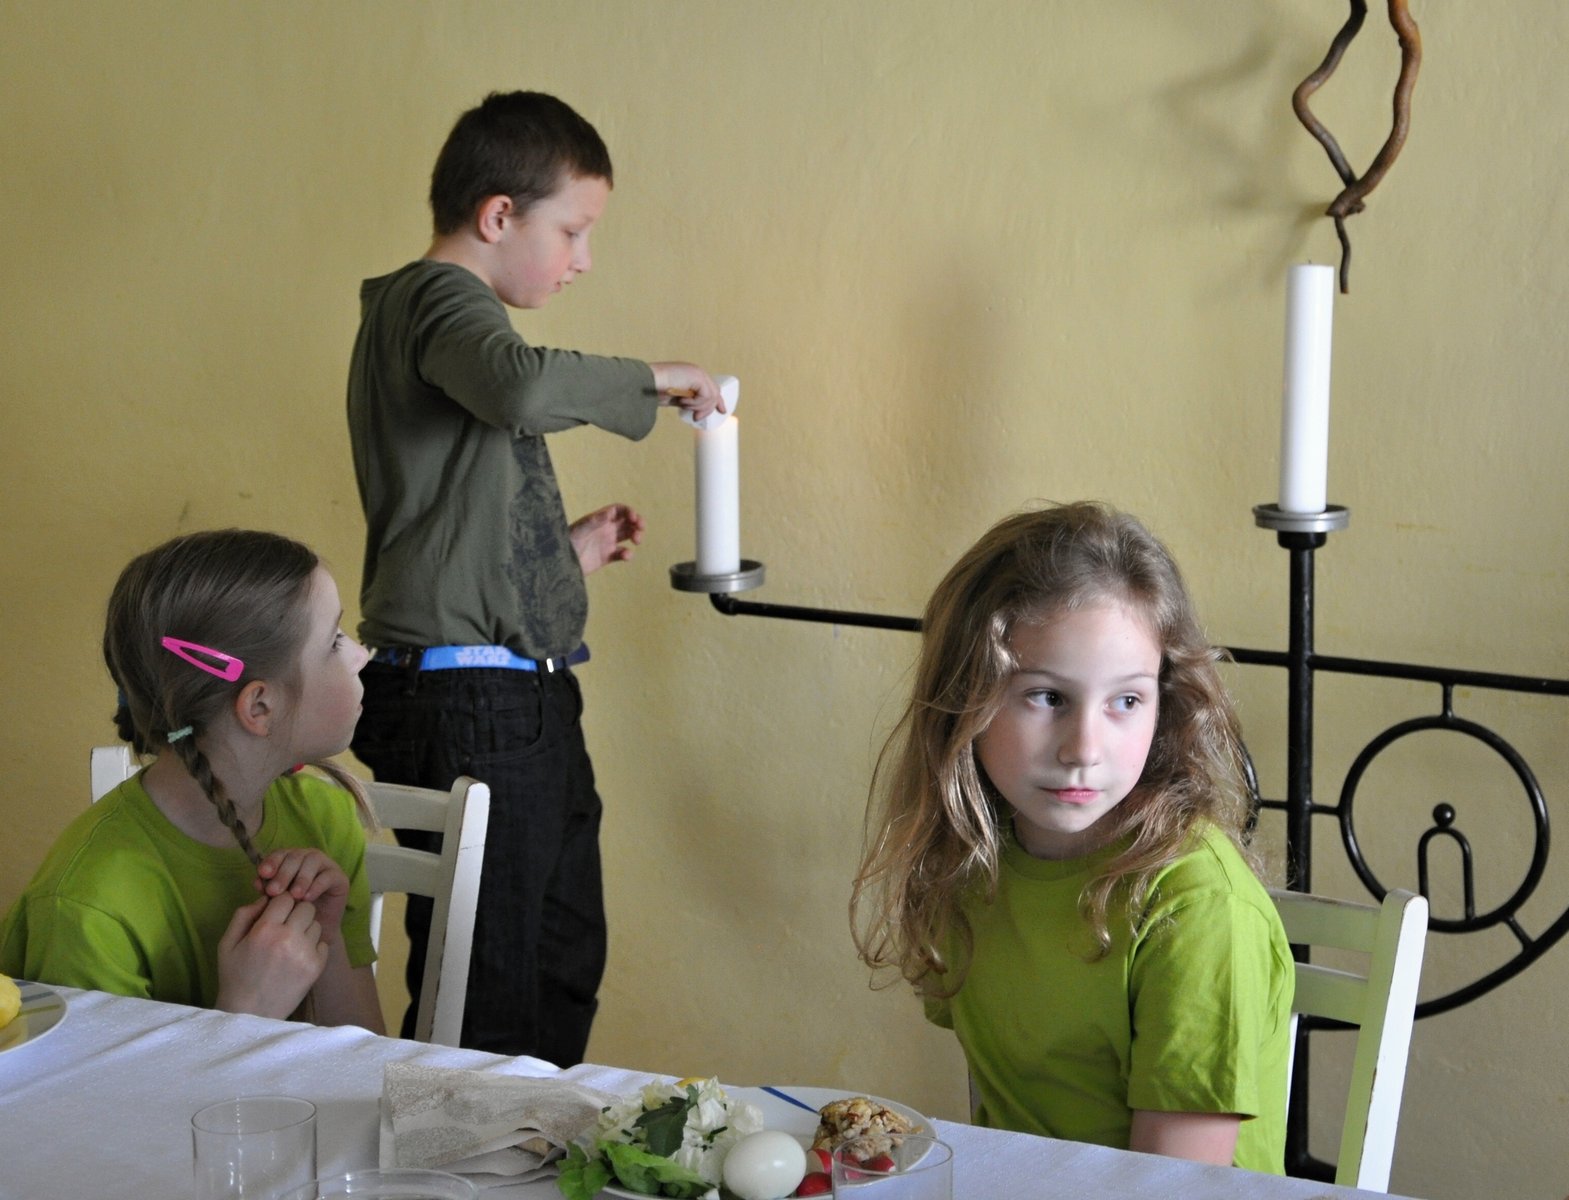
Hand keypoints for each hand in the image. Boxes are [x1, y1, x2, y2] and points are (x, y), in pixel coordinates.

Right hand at [214, 893, 327, 1018]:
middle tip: (285, 926)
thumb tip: (266, 898)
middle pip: (306, 907)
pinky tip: (298, 957)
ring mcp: (305, 953)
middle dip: (296, 912)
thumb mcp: (227, 943)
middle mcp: (288, 938)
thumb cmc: (235, 976)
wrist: (249, 1014)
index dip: (280, 902)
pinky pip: (323, 944)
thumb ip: (244, 915)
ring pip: (316, 924)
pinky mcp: (316, 967)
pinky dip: (313, 947)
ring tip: (290, 944)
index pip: (285, 898)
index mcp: (265, 930)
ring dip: (305, 929)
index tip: (276, 912)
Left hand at [255, 847, 349, 943]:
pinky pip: (328, 876)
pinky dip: (316, 885)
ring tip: (294, 896)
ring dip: (301, 878)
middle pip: (295, 856)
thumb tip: (258, 882)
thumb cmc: (292, 914)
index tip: (262, 874)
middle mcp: (308, 858)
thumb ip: (267, 890)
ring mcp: (326, 866)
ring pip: (313, 861)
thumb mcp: (276, 901)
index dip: (271, 861)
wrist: (313, 932)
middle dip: (283, 873)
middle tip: (274, 891)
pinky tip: (307, 898)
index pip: (280, 853)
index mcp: (291, 860)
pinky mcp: (340, 878)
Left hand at [570, 503, 645, 573]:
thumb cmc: (566, 542)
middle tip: (641, 528)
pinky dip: (628, 554)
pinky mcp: (607, 557)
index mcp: (599, 520)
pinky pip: (622, 554)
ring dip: (636, 536)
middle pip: (627, 522)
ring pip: (628, 536)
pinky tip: (625, 556)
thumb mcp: (580, 529)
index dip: (629, 512)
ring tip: (637, 541)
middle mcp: (605, 529)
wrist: (561, 562)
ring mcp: (607, 543)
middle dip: (637, 523)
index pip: (619, 511)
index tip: (634, 518)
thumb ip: (594, 521)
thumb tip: (609, 512)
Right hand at [651, 362, 724, 422]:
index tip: (722, 411)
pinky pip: (705, 396)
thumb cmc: (654, 390)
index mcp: (691, 375)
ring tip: (683, 405)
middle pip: (715, 392)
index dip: (717, 400)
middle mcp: (696, 372)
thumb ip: (687, 401)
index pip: (711, 387)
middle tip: (697, 418)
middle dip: (709, 408)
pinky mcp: (698, 377)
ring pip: (710, 396)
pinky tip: (682, 401)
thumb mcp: (675, 397)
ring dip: (697, 406)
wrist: (647, 383)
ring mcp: (697, 373)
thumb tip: (697, 413)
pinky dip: (694, 403)